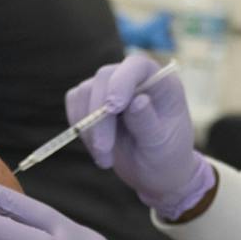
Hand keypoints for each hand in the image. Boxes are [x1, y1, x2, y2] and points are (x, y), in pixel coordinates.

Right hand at [67, 56, 213, 218]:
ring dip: (89, 128)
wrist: (154, 173)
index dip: (122, 81)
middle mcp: (134, 79)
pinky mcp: (92, 100)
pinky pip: (75, 103)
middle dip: (100, 116)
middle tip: (103, 150)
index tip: (112, 109)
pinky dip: (79, 127)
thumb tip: (137, 101)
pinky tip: (97, 149)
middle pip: (105, 78)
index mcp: (161, 84)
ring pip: (85, 92)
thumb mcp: (161, 146)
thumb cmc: (166, 157)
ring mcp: (111, 87)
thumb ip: (148, 123)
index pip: (137, 66)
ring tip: (105, 158)